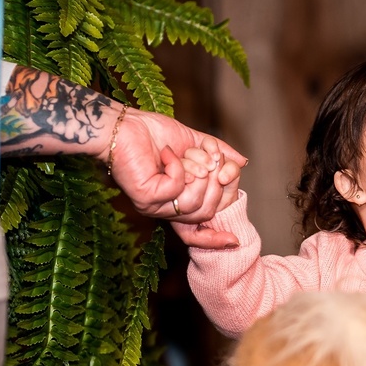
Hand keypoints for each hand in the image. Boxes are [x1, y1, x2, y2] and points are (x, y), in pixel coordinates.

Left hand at [111, 108, 245, 235]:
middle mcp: (165, 211)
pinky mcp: (146, 198)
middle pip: (206, 212)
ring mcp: (155, 207)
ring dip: (198, 171)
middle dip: (216, 183)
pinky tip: (167, 154)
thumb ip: (218, 153)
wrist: (123, 125)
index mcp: (176, 204)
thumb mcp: (195, 142)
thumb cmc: (153, 133)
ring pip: (194, 203)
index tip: (233, 240)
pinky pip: (176, 188)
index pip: (195, 234)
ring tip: (187, 154)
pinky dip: (178, 166)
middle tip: (212, 159)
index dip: (214, 239)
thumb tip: (242, 163)